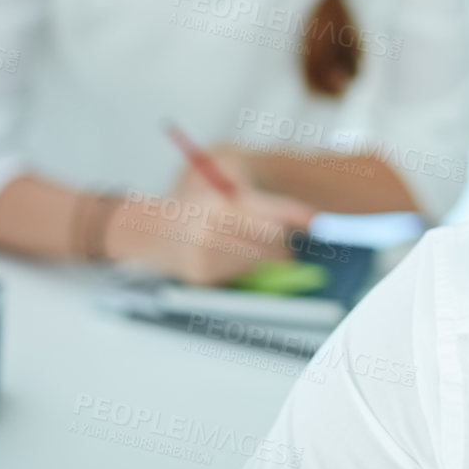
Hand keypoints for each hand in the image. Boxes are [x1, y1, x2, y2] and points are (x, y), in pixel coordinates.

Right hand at [104, 151, 317, 285]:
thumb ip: (265, 204)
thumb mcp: (225, 193)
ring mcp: (205, 254)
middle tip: (277, 235)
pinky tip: (227, 255)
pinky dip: (244, 265)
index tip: (317, 221)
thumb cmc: (197, 208)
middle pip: (270, 236)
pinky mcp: (202, 276)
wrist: (151, 232)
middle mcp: (211, 226)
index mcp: (218, 200)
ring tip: (244, 242)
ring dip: (264, 252)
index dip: (296, 213)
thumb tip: (310, 221)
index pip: (268, 207)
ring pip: (259, 257)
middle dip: (279, 237)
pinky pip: (242, 272)